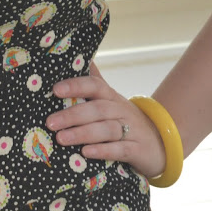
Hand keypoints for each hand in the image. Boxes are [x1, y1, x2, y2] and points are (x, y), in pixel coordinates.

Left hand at [46, 61, 165, 178]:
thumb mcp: (110, 102)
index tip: (55, 90)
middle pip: (98, 109)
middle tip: (50, 122)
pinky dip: (103, 151)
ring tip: (60, 138)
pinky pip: (120, 150)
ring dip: (82, 133)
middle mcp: (122, 111)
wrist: (161, 144)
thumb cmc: (124, 121)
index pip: (95, 86)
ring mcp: (131, 130)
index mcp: (111, 98)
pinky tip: (86, 152)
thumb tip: (76, 58)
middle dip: (72, 115)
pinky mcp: (137, 150)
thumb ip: (94, 83)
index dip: (76, 86)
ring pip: (107, 129)